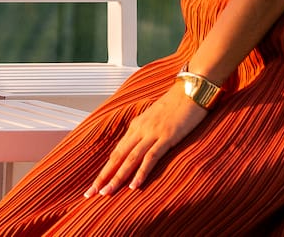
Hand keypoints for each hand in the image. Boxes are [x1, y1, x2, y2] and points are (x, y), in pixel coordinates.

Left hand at [86, 83, 207, 196]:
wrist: (191, 89)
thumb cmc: (177, 104)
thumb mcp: (157, 118)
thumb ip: (147, 132)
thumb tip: (140, 147)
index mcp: (136, 126)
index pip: (117, 152)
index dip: (106, 169)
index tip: (96, 184)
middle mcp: (140, 129)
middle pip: (118, 156)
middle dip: (104, 176)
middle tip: (92, 193)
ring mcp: (152, 133)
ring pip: (130, 159)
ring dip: (117, 177)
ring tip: (107, 192)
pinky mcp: (167, 137)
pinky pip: (151, 157)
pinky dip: (141, 172)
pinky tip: (134, 186)